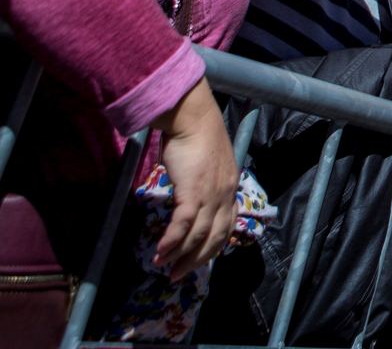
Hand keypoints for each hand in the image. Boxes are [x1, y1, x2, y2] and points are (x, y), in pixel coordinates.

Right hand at [152, 79, 237, 279]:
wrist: (193, 117)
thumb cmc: (196, 135)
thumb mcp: (207, 164)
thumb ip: (204, 181)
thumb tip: (190, 196)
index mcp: (231, 188)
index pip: (227, 226)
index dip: (213, 247)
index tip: (198, 259)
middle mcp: (225, 194)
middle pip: (215, 237)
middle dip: (196, 260)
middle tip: (178, 274)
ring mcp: (211, 194)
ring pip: (199, 235)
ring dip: (181, 255)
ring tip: (164, 267)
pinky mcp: (193, 191)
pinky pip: (183, 224)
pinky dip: (172, 241)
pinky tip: (161, 252)